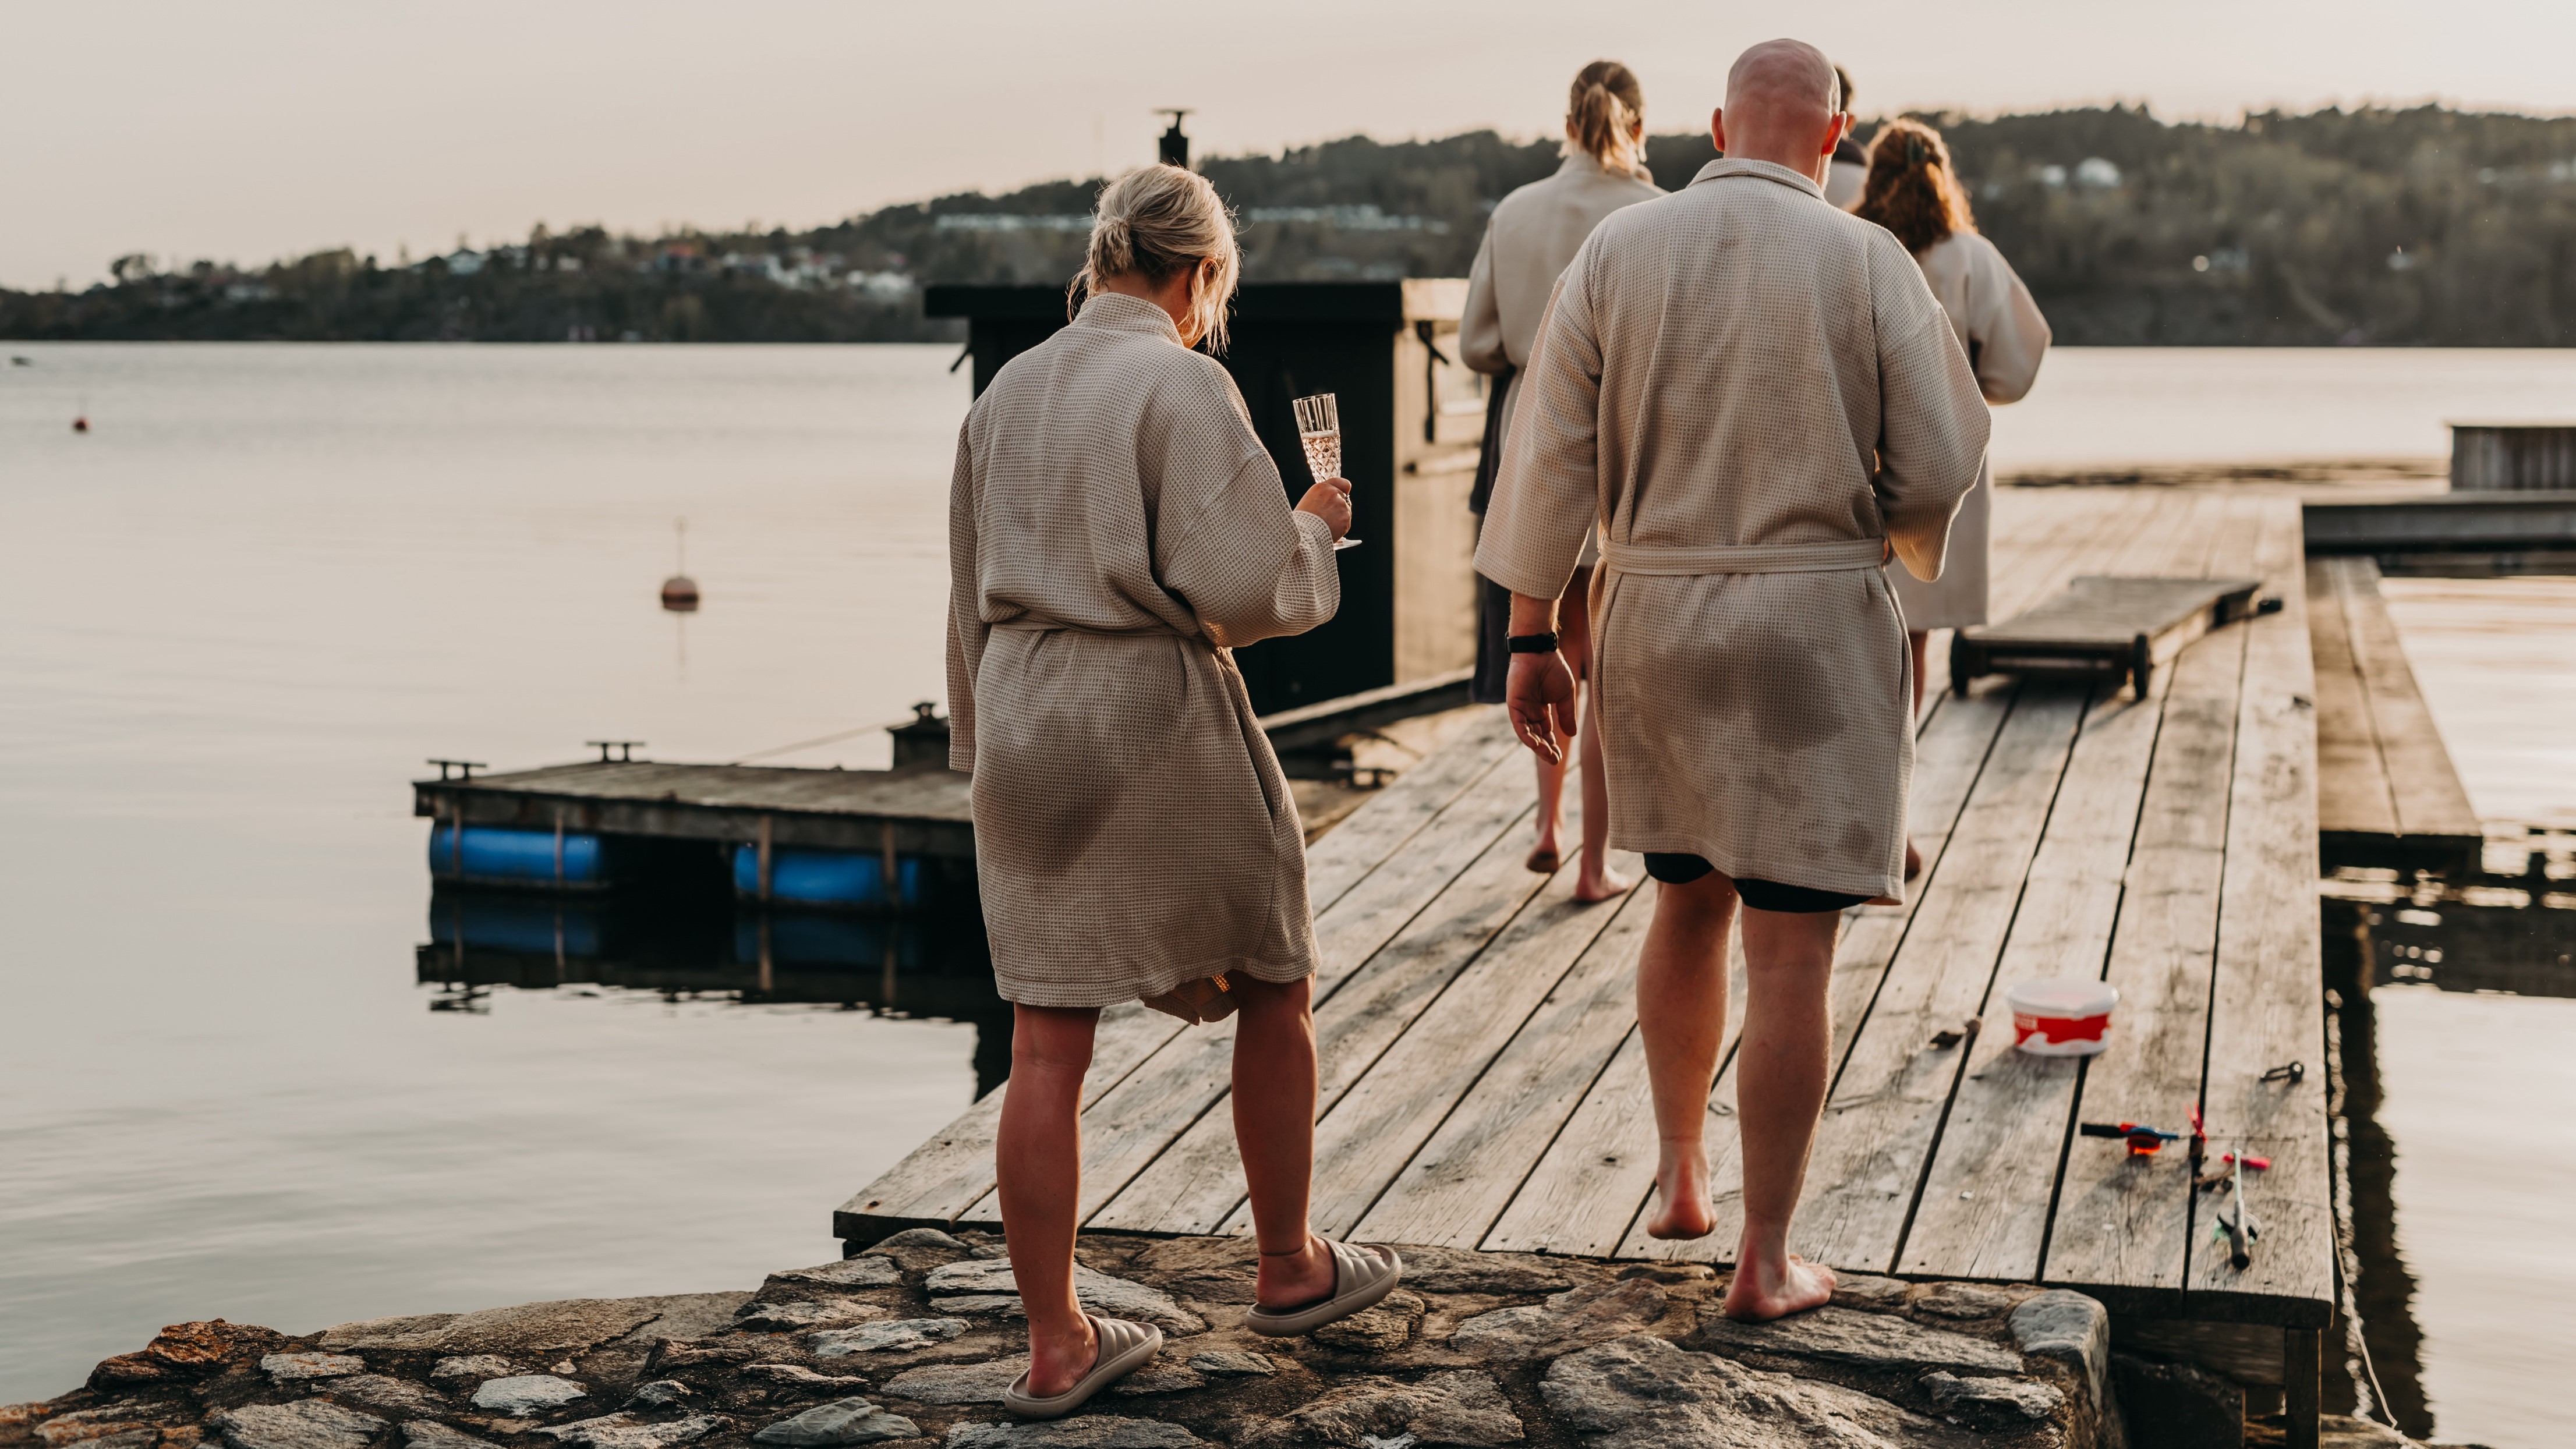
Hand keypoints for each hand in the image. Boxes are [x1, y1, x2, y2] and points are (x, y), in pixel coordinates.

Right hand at [1296, 476, 1351, 539]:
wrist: (1304, 533)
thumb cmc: (1302, 519)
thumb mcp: (1308, 500)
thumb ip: (1322, 497)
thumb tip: (1330, 501)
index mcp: (1322, 488)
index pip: (1343, 483)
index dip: (1343, 490)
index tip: (1343, 494)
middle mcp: (1334, 493)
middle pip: (1344, 499)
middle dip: (1338, 507)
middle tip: (1327, 517)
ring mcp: (1342, 505)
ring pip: (1346, 511)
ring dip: (1339, 517)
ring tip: (1326, 524)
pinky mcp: (1346, 517)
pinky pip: (1346, 522)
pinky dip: (1341, 527)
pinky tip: (1330, 529)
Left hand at [1505, 649, 1578, 763]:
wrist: (1540, 651)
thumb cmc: (1553, 668)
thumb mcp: (1565, 695)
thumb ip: (1567, 714)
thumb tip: (1571, 735)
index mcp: (1542, 709)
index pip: (1546, 732)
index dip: (1552, 745)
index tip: (1559, 757)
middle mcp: (1530, 711)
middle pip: (1537, 736)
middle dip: (1545, 749)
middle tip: (1554, 760)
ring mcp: (1521, 708)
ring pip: (1527, 733)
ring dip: (1537, 746)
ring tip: (1547, 756)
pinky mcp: (1513, 704)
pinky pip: (1518, 724)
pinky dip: (1525, 735)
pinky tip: (1534, 744)